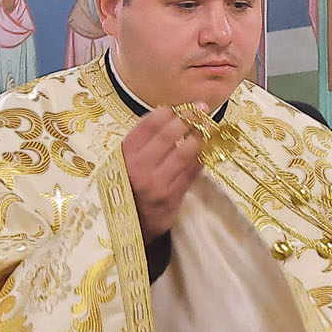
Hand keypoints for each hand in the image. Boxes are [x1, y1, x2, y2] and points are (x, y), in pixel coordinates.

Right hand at [122, 108, 204, 244]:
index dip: (167, 112)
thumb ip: (142, 144)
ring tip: (208, 127)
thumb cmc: (127, 187)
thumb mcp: (124, 163)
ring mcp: (156, 184)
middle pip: (167, 136)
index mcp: (122, 155)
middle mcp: (137, 168)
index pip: (147, 126)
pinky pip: (191, 173)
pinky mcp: (172, 198)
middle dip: (188, 119)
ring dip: (198, 137)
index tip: (182, 105)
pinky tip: (207, 151)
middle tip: (203, 109)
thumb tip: (170, 116)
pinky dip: (201, 159)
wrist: (127, 225)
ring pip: (183, 154)